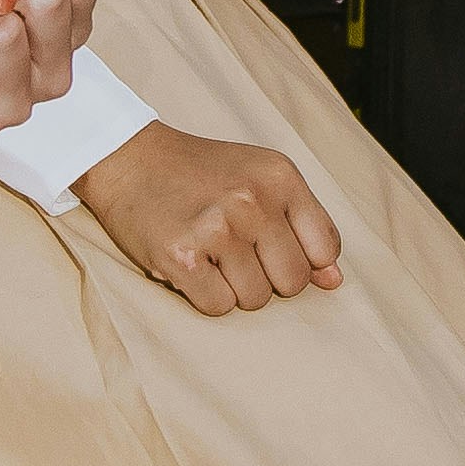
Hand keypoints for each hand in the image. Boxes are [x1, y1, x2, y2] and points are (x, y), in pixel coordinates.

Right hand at [73, 122, 345, 313]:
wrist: (129, 158)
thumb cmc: (201, 174)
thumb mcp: (260, 180)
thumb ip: (303, 226)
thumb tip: (334, 283)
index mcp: (280, 177)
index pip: (325, 249)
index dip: (304, 261)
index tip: (272, 249)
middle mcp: (252, 199)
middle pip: (293, 281)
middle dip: (268, 278)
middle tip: (235, 252)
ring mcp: (216, 227)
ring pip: (256, 299)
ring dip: (234, 288)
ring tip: (210, 254)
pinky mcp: (181, 256)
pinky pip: (218, 307)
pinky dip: (205, 296)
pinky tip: (190, 265)